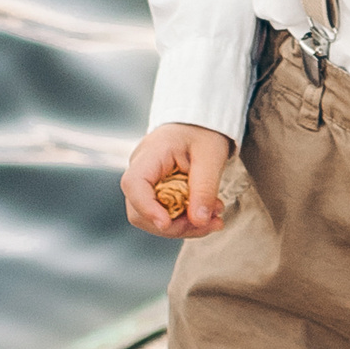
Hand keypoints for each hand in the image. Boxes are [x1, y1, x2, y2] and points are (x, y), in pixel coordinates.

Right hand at [122, 123, 233, 237]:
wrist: (201, 123)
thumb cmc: (204, 132)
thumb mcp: (211, 157)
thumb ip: (204, 188)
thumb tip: (198, 221)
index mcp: (151, 153)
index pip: (134, 184)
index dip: (146, 208)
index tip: (167, 224)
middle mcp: (141, 169)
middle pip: (139, 210)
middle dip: (174, 225)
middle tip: (210, 222)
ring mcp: (146, 183)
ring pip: (151, 218)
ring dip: (183, 226)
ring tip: (215, 218)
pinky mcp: (155, 192)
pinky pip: (163, 214)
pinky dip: (185, 221)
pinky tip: (207, 215)